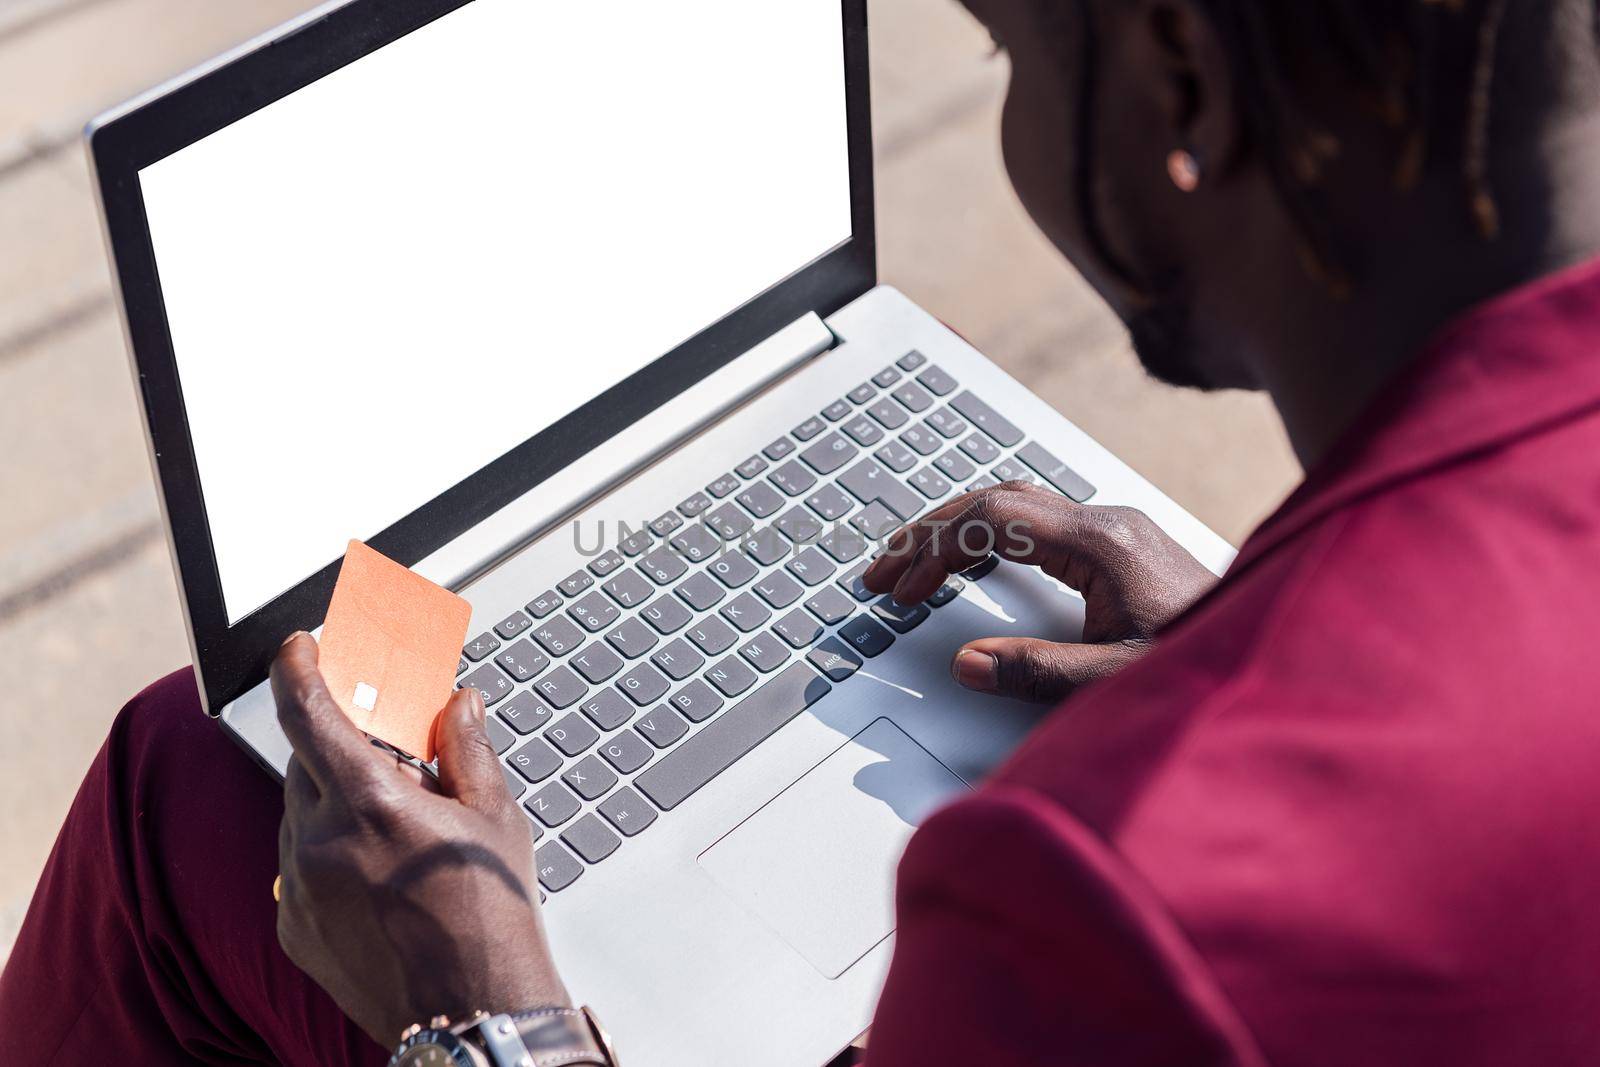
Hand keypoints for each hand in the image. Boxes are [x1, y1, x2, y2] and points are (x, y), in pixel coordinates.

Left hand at [271, 634, 567, 1046]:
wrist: (471, 1013)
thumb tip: (459, 703)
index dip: (296, 669)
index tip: (297, 647)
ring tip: (397, 833)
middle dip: (342, 749)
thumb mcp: (494, 818)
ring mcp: (298, 888)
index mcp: (370, 803)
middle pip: (307, 763)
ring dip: (336, 805)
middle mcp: (319, 841)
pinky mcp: (293, 928)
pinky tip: (380, 878)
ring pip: (301, 817)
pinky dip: (329, 857)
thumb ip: (466, 749)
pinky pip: (297, 870)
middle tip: (392, 762)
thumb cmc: (493, 916)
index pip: (307, 713)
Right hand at [861, 482, 1215, 702]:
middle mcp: (1106, 522)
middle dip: (930, 533)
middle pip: (995, 500)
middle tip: (882, 571)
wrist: (1271, 651)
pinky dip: (990, 535)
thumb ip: (1037, 673)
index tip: (902, 587)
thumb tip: (966, 664)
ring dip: (957, 528)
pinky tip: (971, 562)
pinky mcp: (1119, 546)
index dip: (936, 548)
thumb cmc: (1206, 661)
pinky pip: (1036, 520)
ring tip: (911, 563)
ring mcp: (1114, 529)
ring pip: (1014, 503)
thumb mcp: (1116, 680)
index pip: (994, 518)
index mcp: (1102, 542)